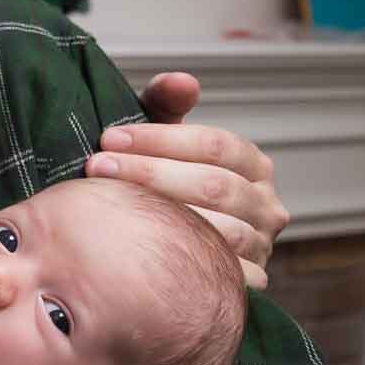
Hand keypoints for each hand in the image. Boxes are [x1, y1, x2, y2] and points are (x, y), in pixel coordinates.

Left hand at [87, 72, 289, 287]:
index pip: (214, 145)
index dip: (160, 139)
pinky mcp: (249, 284)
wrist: (170, 243)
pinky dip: (184, 264)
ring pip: (219, 231)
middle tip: (96, 168)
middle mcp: (267, 206)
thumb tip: (181, 80)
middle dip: (150, 175)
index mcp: (253, 165)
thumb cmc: (164, 180)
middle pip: (214, 186)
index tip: (109, 138)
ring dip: (162, 218)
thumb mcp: (164, 139)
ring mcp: (262, 247)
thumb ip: (167, 104)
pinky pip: (222, 275)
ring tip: (110, 208)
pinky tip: (140, 254)